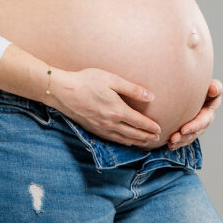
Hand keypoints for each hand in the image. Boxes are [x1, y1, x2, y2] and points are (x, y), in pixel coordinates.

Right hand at [48, 67, 162, 145]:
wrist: (63, 91)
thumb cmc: (87, 81)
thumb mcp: (112, 80)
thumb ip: (132, 89)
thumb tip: (151, 97)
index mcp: (117, 110)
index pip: (140, 123)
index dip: (151, 127)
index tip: (159, 129)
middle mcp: (111, 123)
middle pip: (134, 134)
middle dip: (147, 137)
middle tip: (157, 138)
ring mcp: (101, 128)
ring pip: (123, 139)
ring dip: (136, 142)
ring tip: (145, 143)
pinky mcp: (93, 129)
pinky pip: (112, 139)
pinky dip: (123, 142)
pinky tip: (126, 141)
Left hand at [166, 79, 222, 148]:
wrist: (194, 89)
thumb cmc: (203, 86)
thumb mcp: (213, 86)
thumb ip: (215, 87)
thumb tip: (213, 89)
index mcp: (210, 111)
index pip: (203, 121)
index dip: (194, 126)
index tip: (183, 130)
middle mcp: (205, 121)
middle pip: (195, 132)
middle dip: (185, 137)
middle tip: (173, 138)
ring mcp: (198, 126)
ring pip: (189, 137)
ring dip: (180, 141)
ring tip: (170, 143)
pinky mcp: (190, 129)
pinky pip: (185, 138)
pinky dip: (178, 143)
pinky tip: (170, 145)